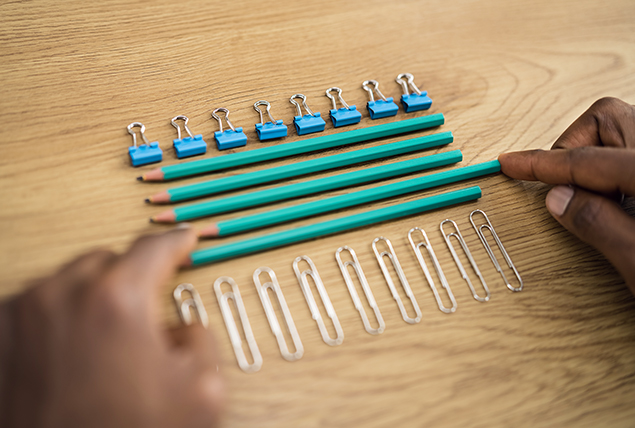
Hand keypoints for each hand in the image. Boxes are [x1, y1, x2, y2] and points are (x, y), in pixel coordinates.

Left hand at [0, 228, 223, 427]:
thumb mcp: (201, 392)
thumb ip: (200, 338)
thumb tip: (180, 327)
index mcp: (117, 301)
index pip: (155, 247)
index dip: (178, 242)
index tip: (186, 239)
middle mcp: (62, 295)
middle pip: (109, 260)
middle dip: (131, 280)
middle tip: (144, 318)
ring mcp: (21, 314)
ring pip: (69, 279)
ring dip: (93, 298)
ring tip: (105, 346)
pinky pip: (37, 304)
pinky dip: (59, 316)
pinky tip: (72, 353)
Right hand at [498, 97, 634, 292]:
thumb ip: (598, 225)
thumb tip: (558, 198)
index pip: (583, 160)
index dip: (539, 164)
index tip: (510, 163)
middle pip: (605, 118)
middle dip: (572, 147)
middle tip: (565, 187)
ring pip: (620, 126)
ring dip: (595, 153)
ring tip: (596, 194)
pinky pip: (630, 146)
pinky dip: (612, 162)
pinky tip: (617, 194)